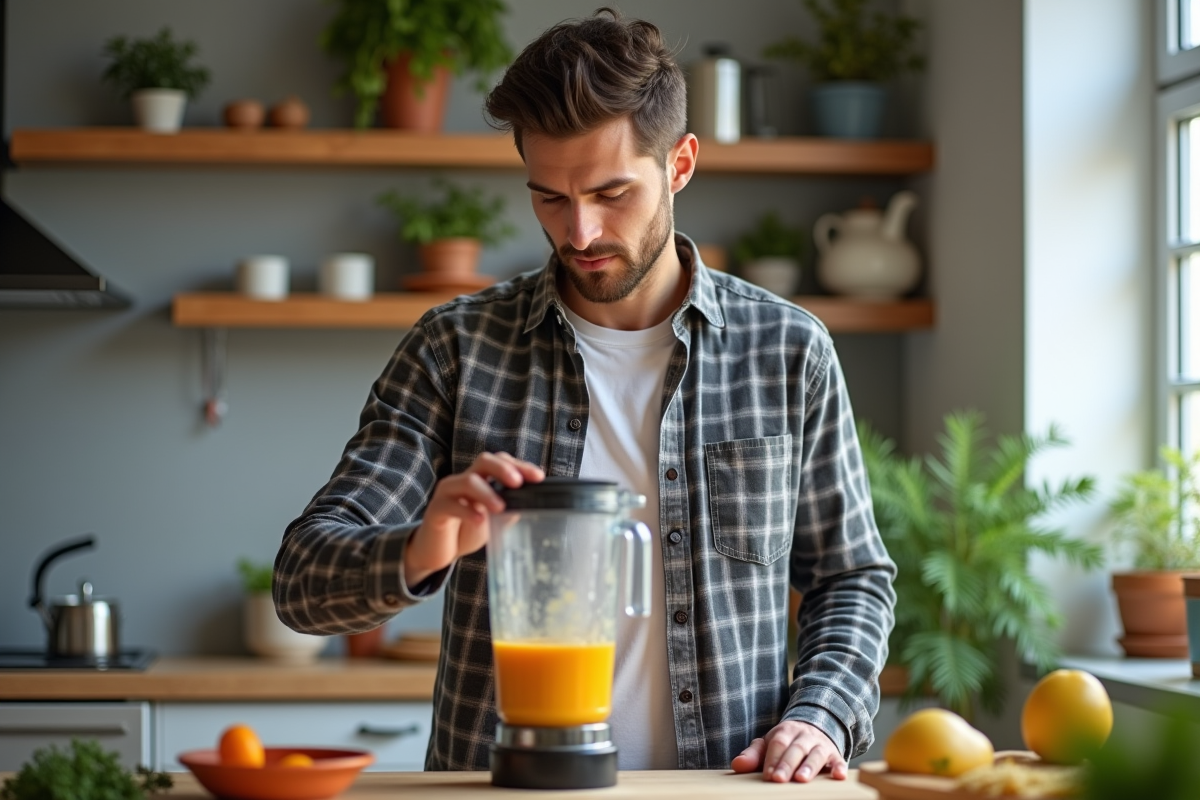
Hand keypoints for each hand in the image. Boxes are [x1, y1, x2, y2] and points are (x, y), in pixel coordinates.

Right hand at [403, 452, 543, 586]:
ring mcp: (448, 493)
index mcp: (481, 479)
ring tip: (501, 507)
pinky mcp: (436, 510)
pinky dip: (467, 511)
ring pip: (467, 480)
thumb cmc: (466, 531)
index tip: (539, 477)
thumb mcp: (494, 520)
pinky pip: (450, 505)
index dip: (520, 465)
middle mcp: (464, 480)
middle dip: (503, 468)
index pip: (501, 461)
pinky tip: (480, 521)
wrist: (438, 552)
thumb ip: (511, 509)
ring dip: (487, 492)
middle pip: (483, 461)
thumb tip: (535, 503)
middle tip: (518, 483)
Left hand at [730, 720, 847, 782]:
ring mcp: (821, 745)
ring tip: (802, 779)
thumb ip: (753, 754)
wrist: (814, 728)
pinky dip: (840, 767)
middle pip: (796, 748)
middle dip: (787, 764)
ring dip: (810, 766)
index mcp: (786, 731)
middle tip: (779, 779)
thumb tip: (737, 765)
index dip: (773, 759)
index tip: (768, 775)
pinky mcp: (836, 755)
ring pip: (817, 754)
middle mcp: (805, 736)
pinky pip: (839, 760)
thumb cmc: (786, 742)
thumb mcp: (769, 743)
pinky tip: (838, 776)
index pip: (778, 743)